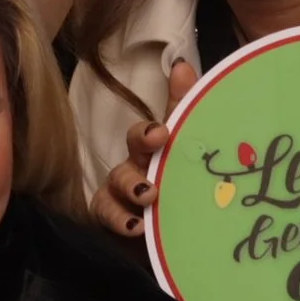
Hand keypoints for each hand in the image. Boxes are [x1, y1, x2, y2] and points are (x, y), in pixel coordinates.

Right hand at [91, 60, 196, 235]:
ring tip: (149, 197)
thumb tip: (181, 64)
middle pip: (125, 163)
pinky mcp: (115, 225)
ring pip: (112, 190)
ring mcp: (122, 201)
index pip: (143, 136)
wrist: (194, 236)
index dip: (147, 133)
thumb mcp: (192, 146)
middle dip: (134, 169)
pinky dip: (118, 220)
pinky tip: (135, 227)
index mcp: (153, 155)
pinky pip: (105, 218)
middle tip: (153, 173)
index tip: (161, 134)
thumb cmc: (187, 186)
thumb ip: (186, 109)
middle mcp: (134, 174)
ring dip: (129, 190)